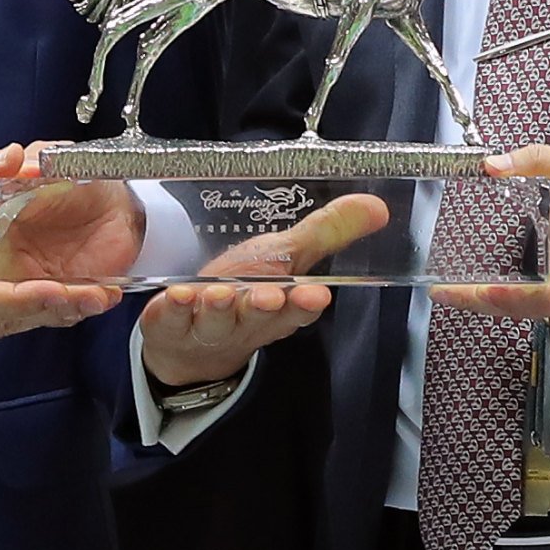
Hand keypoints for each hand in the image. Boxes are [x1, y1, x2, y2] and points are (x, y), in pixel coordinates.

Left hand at [138, 192, 391, 387]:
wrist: (189, 343)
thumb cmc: (245, 291)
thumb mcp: (285, 259)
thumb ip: (327, 232)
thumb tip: (378, 205)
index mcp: (280, 308)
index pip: (299, 310)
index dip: (306, 305)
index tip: (316, 295)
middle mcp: (247, 321)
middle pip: (260, 316)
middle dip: (267, 307)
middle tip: (271, 296)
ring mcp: (208, 327)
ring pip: (218, 319)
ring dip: (221, 307)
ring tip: (222, 293)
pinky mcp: (171, 326)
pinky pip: (173, 320)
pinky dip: (176, 308)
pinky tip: (179, 294)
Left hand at [436, 145, 549, 342]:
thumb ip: (538, 160)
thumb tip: (491, 165)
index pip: (546, 294)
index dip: (506, 299)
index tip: (469, 292)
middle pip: (535, 308)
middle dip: (496, 299)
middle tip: (457, 290)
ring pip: (548, 317)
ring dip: (524, 301)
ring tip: (512, 277)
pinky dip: (548, 307)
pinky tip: (549, 284)